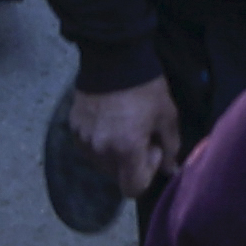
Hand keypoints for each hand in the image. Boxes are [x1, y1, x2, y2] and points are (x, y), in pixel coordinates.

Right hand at [63, 76, 183, 204]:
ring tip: (124, 125)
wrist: (113, 56)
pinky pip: (89, 146)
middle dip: (132, 161)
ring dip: (115, 152)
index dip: (147, 173)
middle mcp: (101, 151)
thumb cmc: (146, 88)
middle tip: (140, 134)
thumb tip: (171, 171)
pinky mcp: (73, 128)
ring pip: (102, 162)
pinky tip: (109, 119)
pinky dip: (100, 141)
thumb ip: (170, 148)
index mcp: (126, 150)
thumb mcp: (166, 116)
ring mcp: (84, 140)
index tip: (153, 147)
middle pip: (117, 175)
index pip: (133, 189)